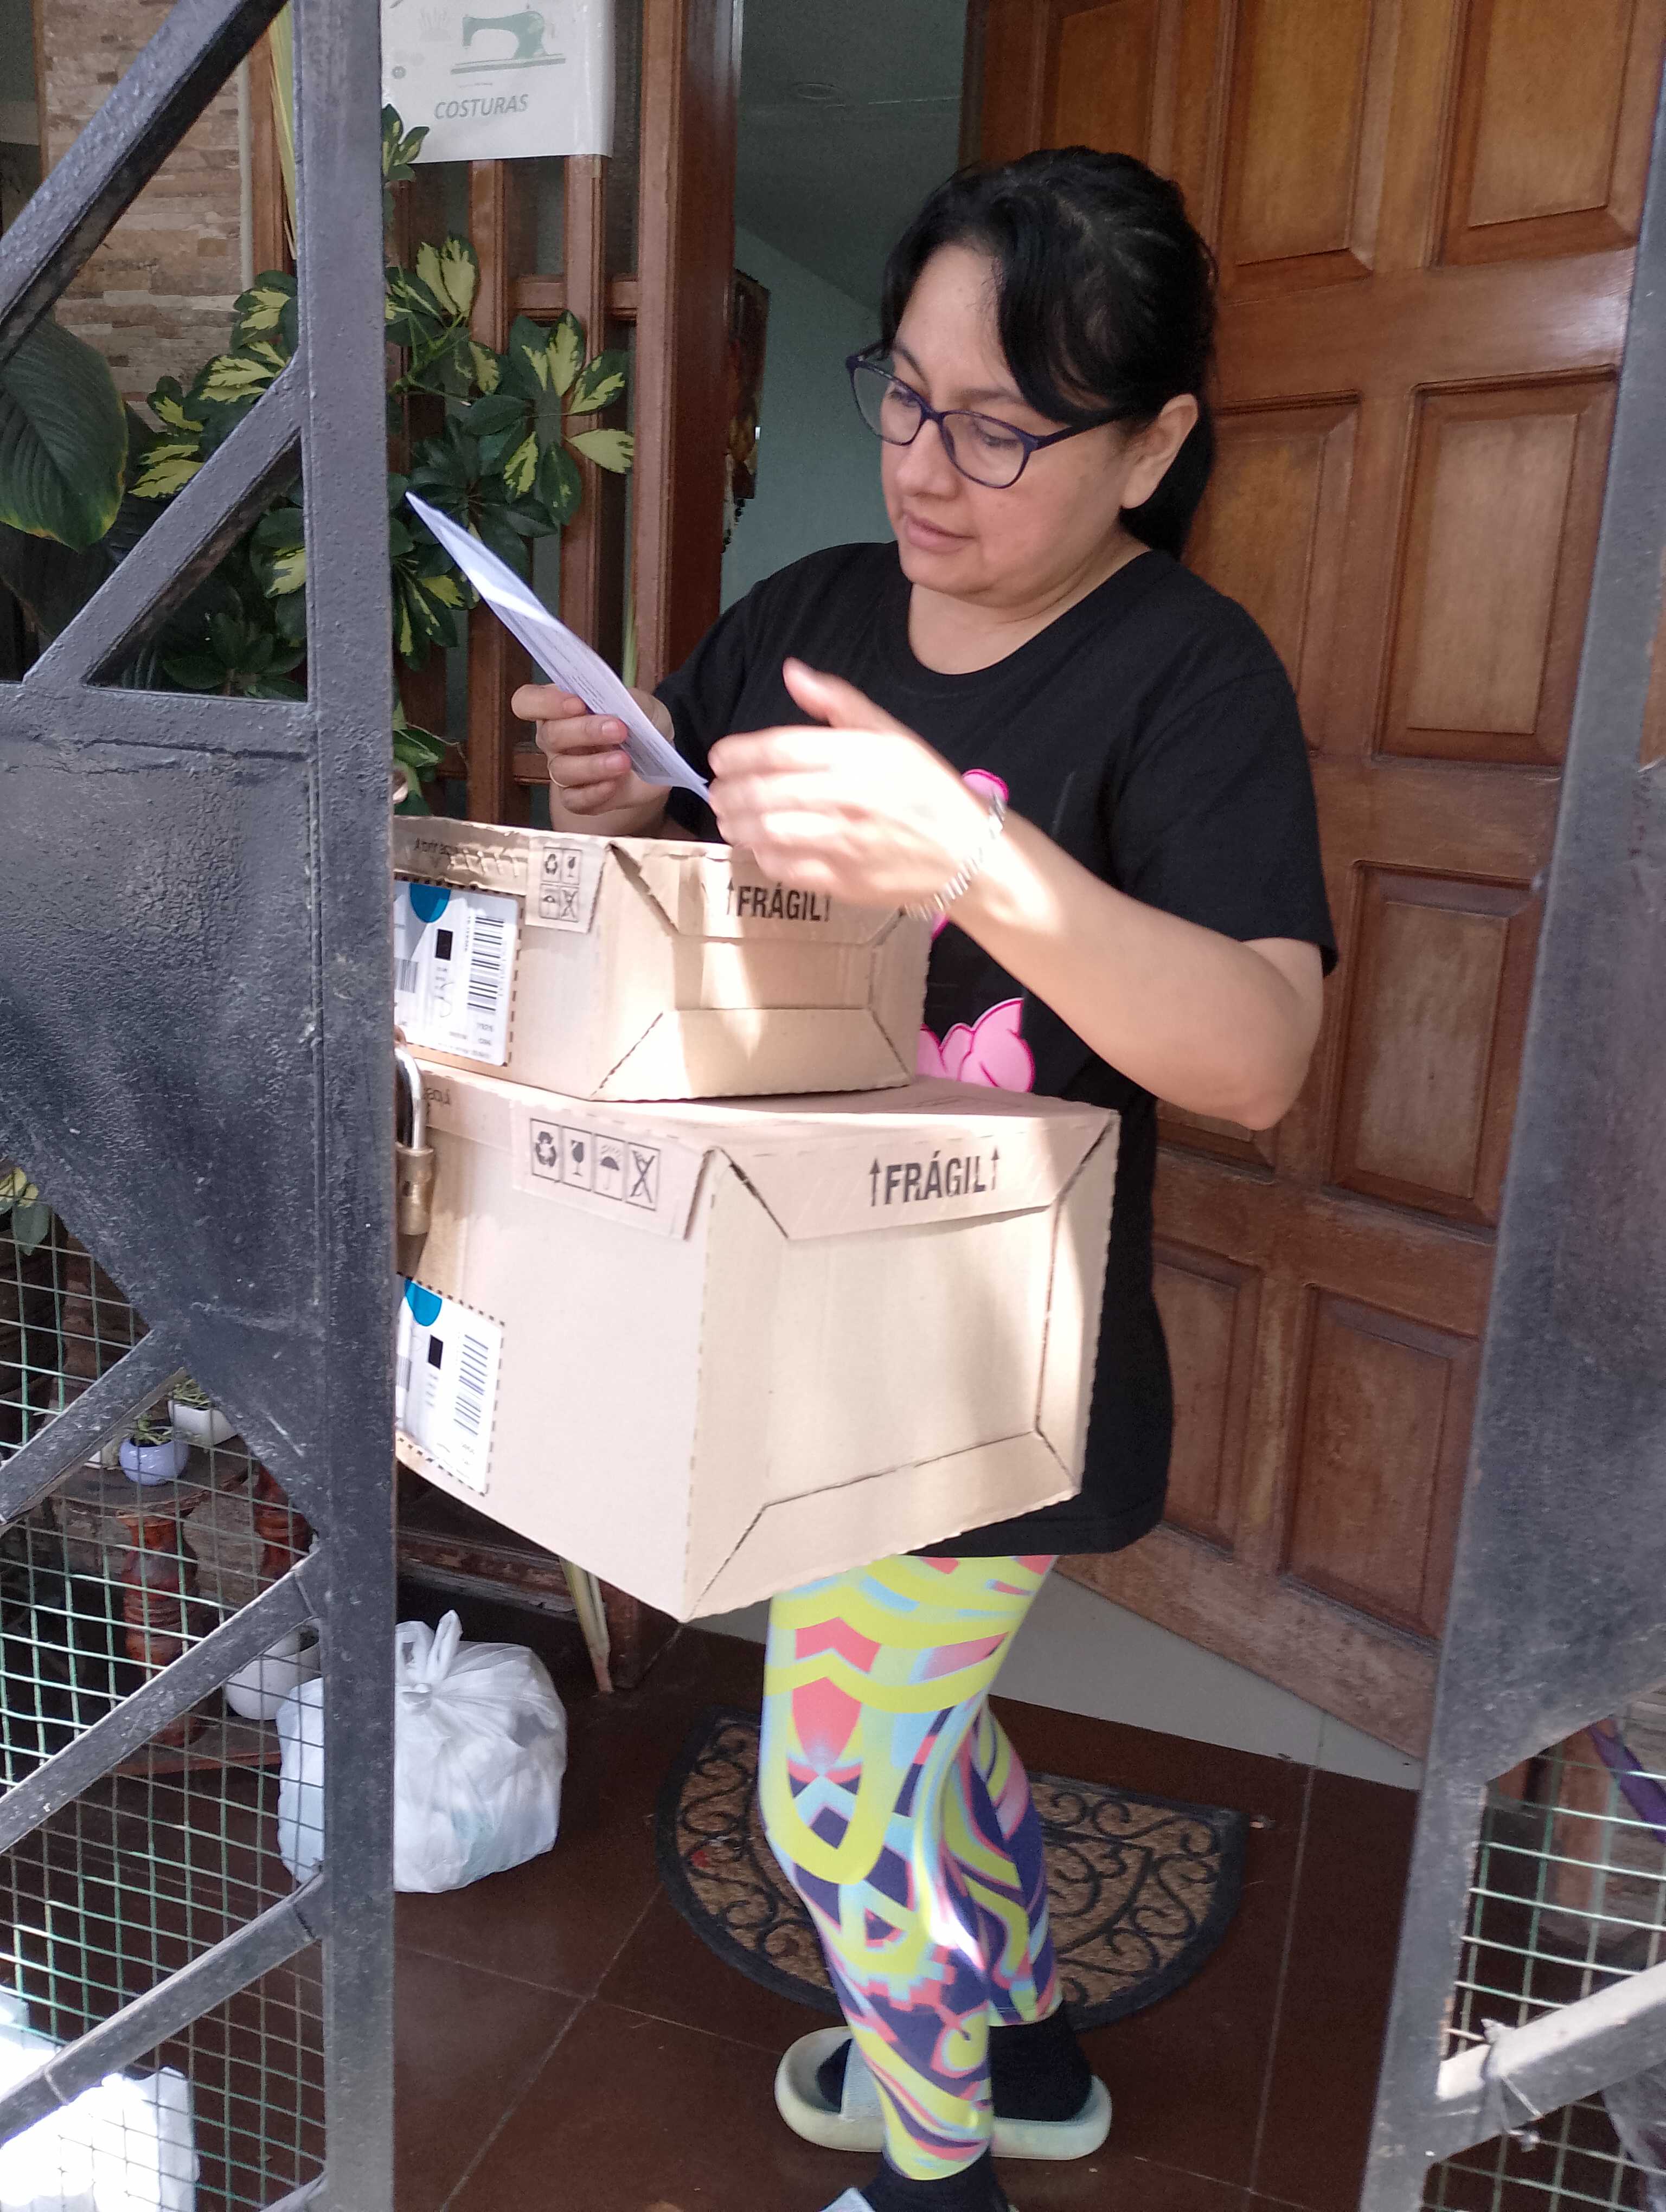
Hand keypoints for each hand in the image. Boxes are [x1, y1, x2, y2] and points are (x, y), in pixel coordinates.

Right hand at [512, 680, 676, 829]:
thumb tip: (614, 704)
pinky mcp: (577, 798)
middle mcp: (554, 739)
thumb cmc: (640, 723)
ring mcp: (563, 770)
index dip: (545, 702)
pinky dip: (594, 793)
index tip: (578, 703)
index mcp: (559, 708)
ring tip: (624, 761)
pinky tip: (614, 785)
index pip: (527, 701)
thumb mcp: (642, 704)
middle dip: (584, 731)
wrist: (658, 760)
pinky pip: (574, 800)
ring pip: (561, 770)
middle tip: (619, 729)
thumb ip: (628, 700)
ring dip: (593, 765)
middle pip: (550, 735)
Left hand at [708, 660, 991, 905]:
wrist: (970, 855)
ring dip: (737, 825)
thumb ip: (838, 702)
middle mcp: (847, 797)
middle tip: (718, 793)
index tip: (720, 757)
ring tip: (729, 819)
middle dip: (729, 792)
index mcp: (858, 755)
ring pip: (767, 832)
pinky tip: (759, 848)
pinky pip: (785, 868)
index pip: (778, 749)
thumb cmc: (930, 791)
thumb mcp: (892, 735)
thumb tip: (792, 671)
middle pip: (764, 792)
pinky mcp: (842, 881)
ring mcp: (843, 843)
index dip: (738, 753)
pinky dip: (763, 857)